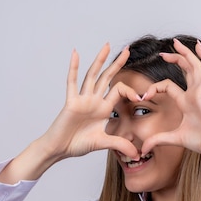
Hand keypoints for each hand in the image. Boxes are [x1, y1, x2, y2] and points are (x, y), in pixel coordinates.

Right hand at [41, 44, 140, 159]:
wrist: (60, 149)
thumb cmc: (77, 144)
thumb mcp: (103, 143)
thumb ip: (120, 144)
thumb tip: (137, 154)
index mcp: (103, 108)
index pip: (119, 91)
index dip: (131, 91)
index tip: (141, 97)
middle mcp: (93, 100)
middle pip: (107, 77)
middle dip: (118, 64)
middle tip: (128, 50)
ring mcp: (82, 99)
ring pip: (92, 75)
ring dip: (100, 60)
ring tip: (107, 45)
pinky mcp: (71, 102)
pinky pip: (72, 82)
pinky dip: (73, 68)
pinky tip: (76, 54)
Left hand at [139, 39, 200, 157]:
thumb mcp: (174, 139)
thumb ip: (158, 141)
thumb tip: (143, 149)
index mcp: (187, 102)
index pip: (169, 86)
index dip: (155, 87)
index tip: (144, 95)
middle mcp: (194, 93)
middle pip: (185, 70)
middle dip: (175, 58)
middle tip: (162, 53)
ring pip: (194, 65)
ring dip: (185, 53)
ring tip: (176, 43)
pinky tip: (198, 46)